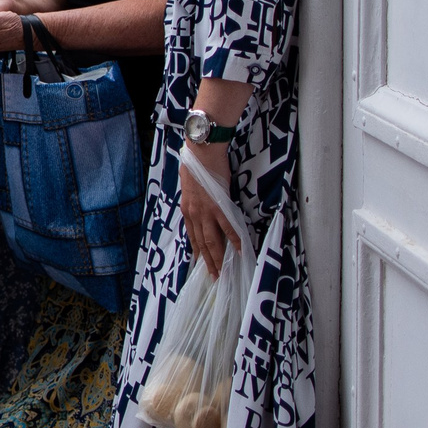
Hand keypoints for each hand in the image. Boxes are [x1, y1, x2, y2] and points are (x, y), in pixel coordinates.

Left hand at [179, 142, 243, 278]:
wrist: (202, 150)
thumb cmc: (196, 163)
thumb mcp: (190, 184)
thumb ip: (195, 197)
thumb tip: (200, 203)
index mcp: (187, 209)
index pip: (192, 235)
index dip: (197, 250)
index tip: (200, 262)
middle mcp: (194, 214)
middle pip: (201, 243)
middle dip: (207, 261)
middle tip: (213, 276)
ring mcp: (206, 212)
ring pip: (212, 241)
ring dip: (218, 259)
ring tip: (223, 273)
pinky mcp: (219, 206)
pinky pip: (228, 228)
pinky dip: (234, 240)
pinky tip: (240, 251)